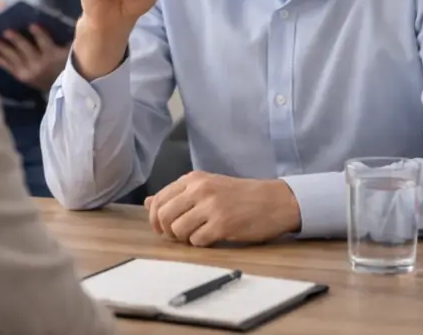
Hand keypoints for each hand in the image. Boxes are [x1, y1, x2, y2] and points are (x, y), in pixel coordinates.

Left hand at [0, 24, 69, 91]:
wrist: (61, 88)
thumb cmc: (65, 62)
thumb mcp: (68, 50)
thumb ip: (63, 37)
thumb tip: (51, 19)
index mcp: (53, 55)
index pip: (46, 43)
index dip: (39, 34)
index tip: (32, 24)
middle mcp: (40, 65)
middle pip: (27, 50)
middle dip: (16, 40)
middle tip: (6, 31)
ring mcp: (29, 72)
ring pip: (14, 58)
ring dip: (3, 49)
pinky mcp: (21, 77)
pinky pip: (7, 66)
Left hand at [144, 171, 301, 246]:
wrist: (274, 201)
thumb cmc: (239, 195)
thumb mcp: (206, 187)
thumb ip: (178, 194)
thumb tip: (148, 202)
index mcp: (193, 179)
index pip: (158, 199)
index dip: (155, 218)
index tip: (162, 229)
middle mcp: (199, 189)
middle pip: (164, 215)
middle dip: (167, 231)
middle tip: (178, 236)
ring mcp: (211, 206)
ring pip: (178, 229)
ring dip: (184, 238)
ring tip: (197, 235)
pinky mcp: (222, 224)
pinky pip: (197, 240)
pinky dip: (200, 243)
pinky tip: (211, 238)